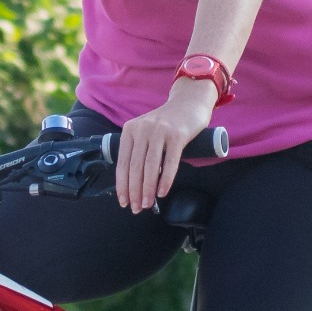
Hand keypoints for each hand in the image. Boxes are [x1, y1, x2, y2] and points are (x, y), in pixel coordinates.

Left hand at [115, 78, 216, 212]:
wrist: (189, 102)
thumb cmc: (167, 123)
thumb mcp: (146, 131)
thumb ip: (139, 149)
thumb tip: (134, 182)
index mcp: (130, 130)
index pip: (122, 163)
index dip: (122, 185)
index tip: (123, 202)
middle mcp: (142, 129)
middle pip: (135, 167)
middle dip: (134, 191)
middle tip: (136, 208)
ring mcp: (160, 131)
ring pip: (150, 166)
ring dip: (148, 189)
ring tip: (147, 204)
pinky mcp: (177, 135)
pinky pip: (170, 162)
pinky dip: (165, 180)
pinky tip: (162, 192)